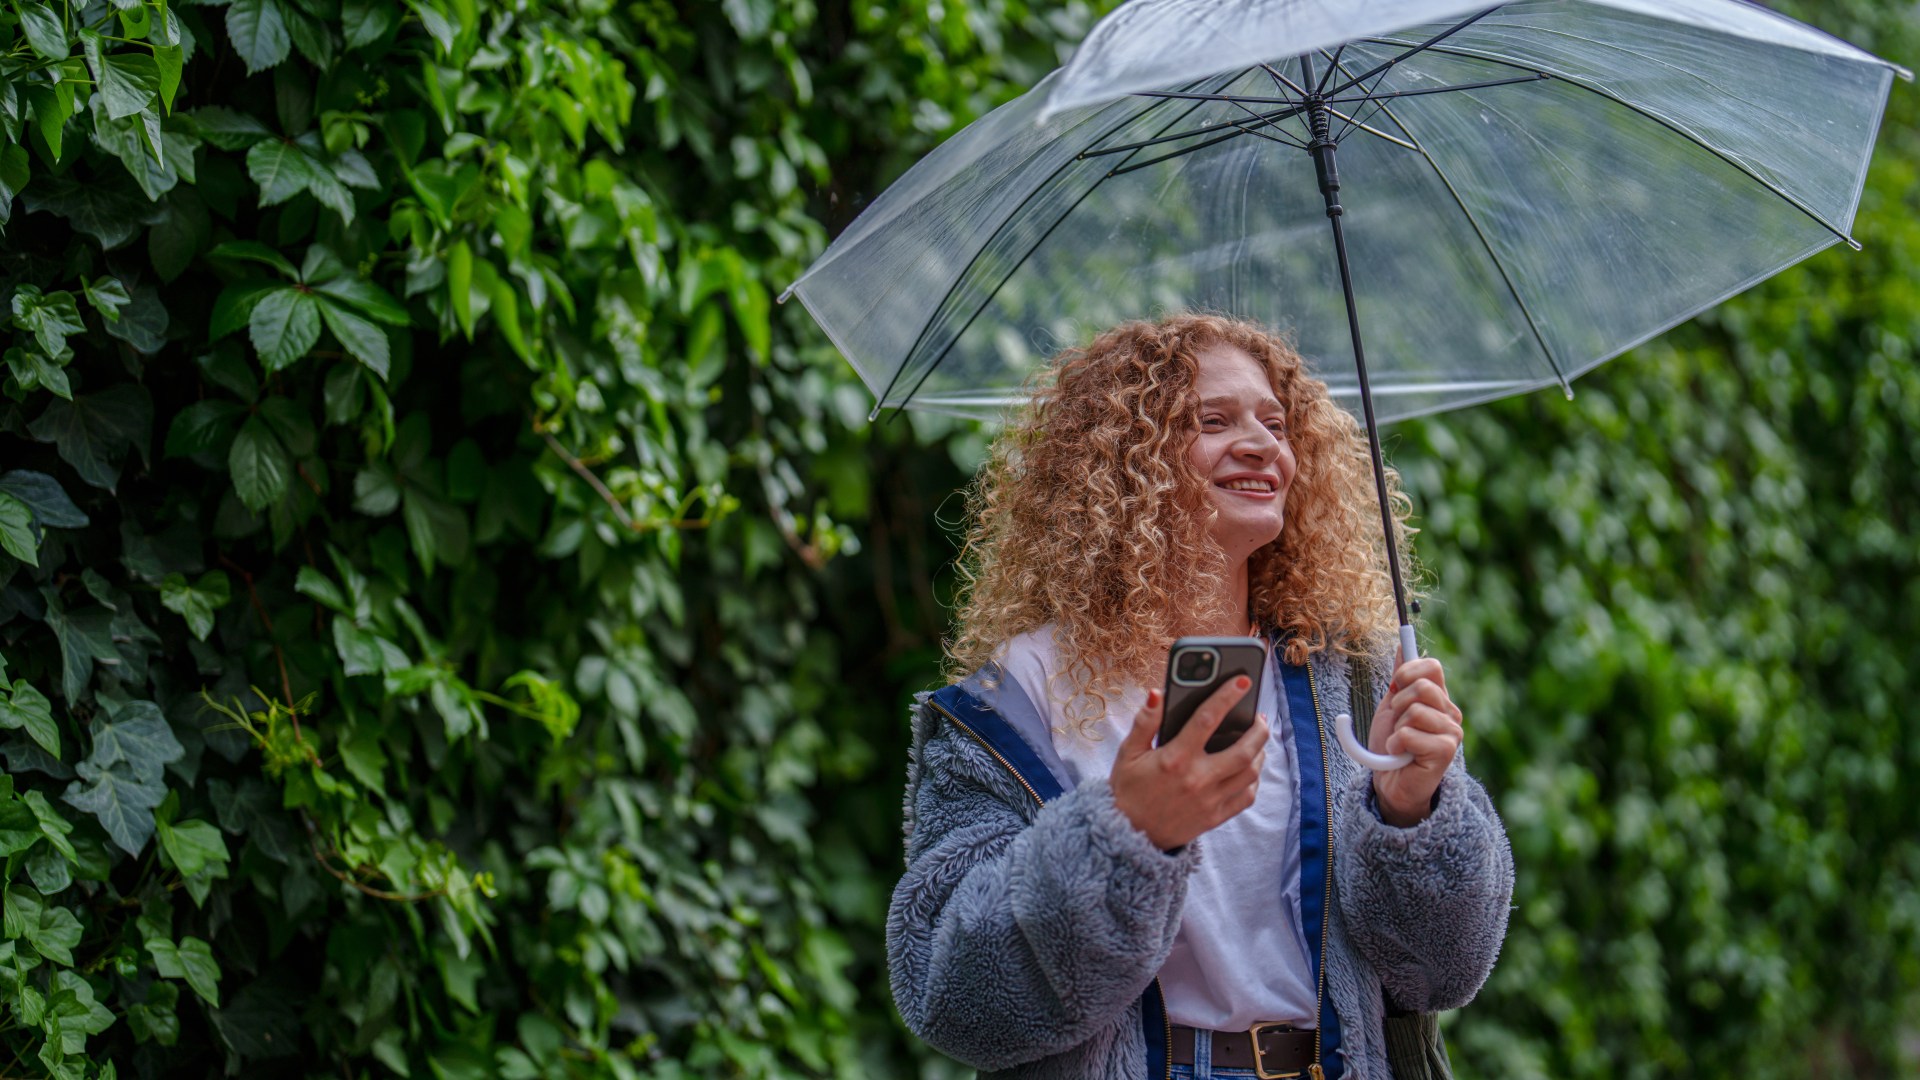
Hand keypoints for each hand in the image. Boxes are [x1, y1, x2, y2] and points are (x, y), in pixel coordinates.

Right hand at [1109, 679, 1269, 850]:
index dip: (1227, 696)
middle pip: (1244, 750)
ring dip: (1260, 752)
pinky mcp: (1215, 817)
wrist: (1128, 837)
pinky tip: (1250, 768)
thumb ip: (1145, 721)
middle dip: (1259, 729)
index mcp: (1175, 758)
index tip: (1243, 680)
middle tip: (1260, 716)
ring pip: (1251, 773)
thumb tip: (1158, 692)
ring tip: (1257, 739)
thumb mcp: (1128, 753)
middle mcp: (1197, 779)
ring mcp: (1210, 800)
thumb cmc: (1128, 790)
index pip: (1207, 719)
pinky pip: (1246, 797)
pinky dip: (1254, 780)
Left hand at [1369, 656, 1463, 826]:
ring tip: (1400, 743)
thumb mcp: (1390, 707)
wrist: (1389, 783)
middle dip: (1398, 704)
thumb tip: (1403, 646)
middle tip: (1398, 724)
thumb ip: (1399, 679)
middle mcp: (1450, 713)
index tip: (1396, 685)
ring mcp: (1451, 732)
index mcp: (1438, 698)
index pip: (1431, 666)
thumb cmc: (1390, 746)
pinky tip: (1402, 755)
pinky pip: (1410, 733)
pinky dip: (1396, 744)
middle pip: (1422, 687)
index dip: (1408, 671)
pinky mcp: (1446, 751)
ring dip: (1397, 727)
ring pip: (1415, 711)